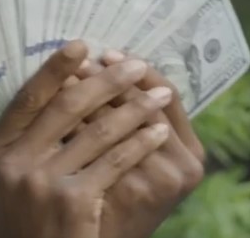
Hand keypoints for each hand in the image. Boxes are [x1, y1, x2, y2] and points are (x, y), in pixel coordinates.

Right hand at [0, 41, 172, 237]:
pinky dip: (139, 142)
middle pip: (65, 107)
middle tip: (134, 64)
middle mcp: (11, 164)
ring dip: (134, 107)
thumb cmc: (23, 228)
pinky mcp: (72, 201)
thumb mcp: (3, 186)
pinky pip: (114, 161)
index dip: (55, 69)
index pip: (26, 99)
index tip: (82, 45)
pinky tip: (157, 132)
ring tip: (158, 95)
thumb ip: (20, 147)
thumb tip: (60, 93)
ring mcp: (41, 183)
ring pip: (97, 131)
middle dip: (106, 81)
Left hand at [73, 51, 205, 237]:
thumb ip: (130, 123)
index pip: (168, 94)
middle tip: (79, 56)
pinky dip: (81, 124)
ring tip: (66, 76)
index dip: (137, 69)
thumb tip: (100, 65)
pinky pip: (104, 142)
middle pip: (146, 102)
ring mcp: (164, 177)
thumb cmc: (112, 200)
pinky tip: (57, 110)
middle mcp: (185, 163)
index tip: (105, 50)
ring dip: (91, 93)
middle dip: (108, 77)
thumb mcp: (134, 158)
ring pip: (123, 119)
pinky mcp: (137, 189)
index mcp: (191, 151)